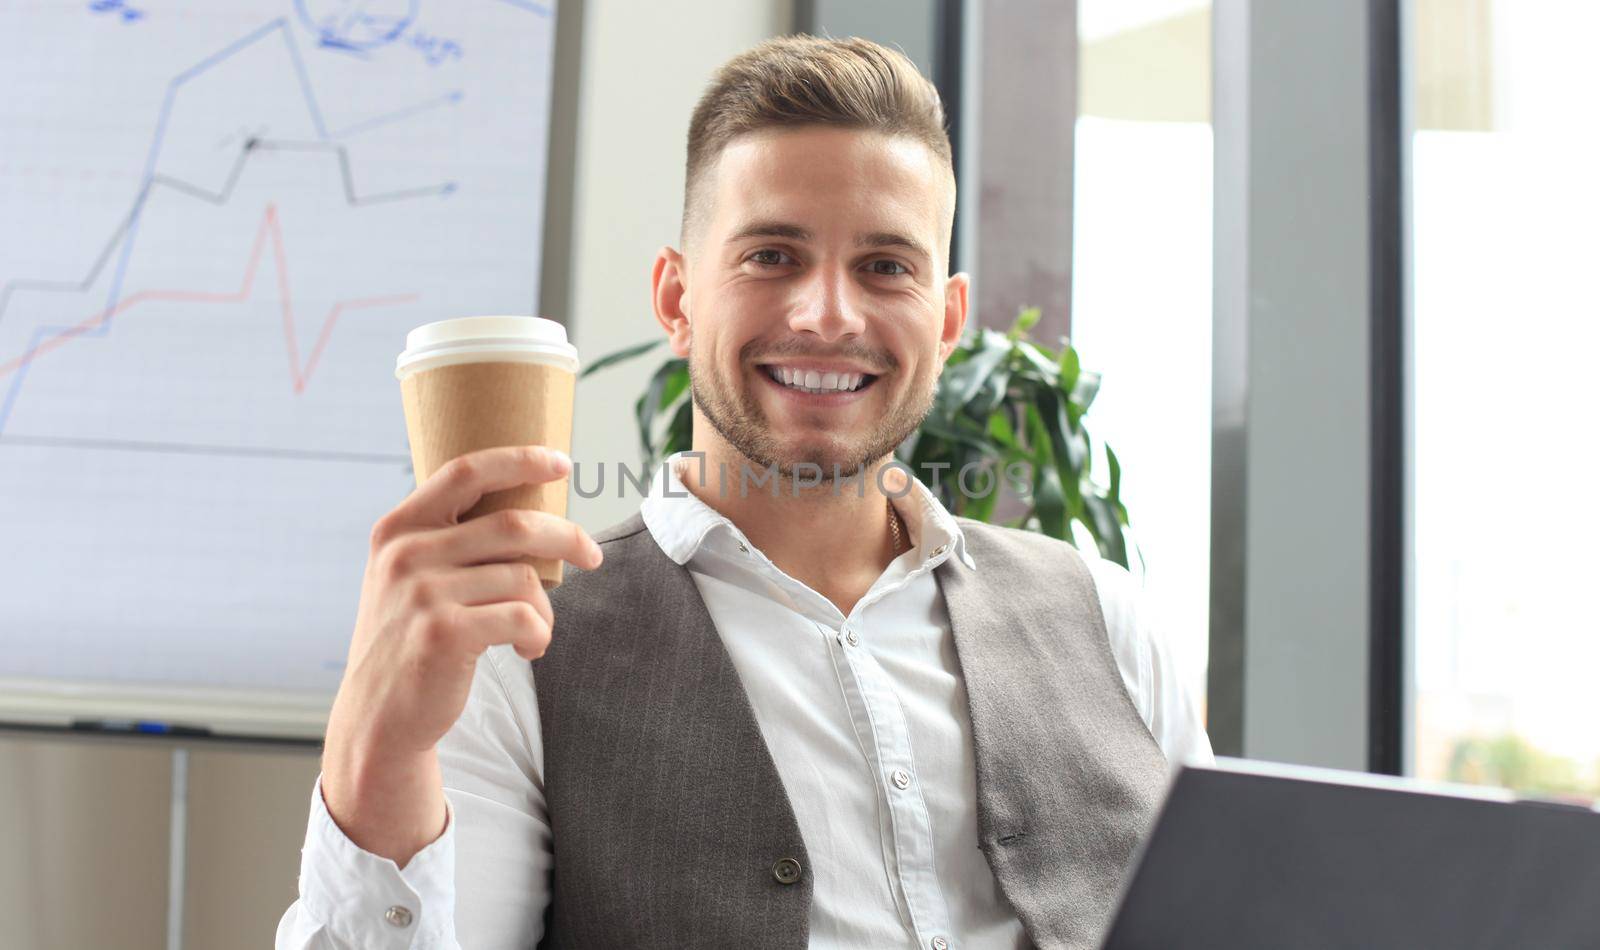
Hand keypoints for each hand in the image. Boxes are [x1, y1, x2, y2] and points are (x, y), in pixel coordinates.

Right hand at [320, 444, 601, 863]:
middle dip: (566, 537)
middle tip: (592, 555)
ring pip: (524, 578)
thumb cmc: (409, 641)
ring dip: (544, 607)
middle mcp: (406, 554)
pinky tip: (529, 648)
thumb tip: (531, 513)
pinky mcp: (446, 633)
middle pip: (514, 524)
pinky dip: (539, 633)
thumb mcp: (407, 579)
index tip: (560, 461)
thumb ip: (449, 541)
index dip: (519, 460)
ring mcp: (423, 593)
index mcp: (398, 529)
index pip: (465, 472)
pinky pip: (523, 617)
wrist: (378, 717)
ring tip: (535, 631)